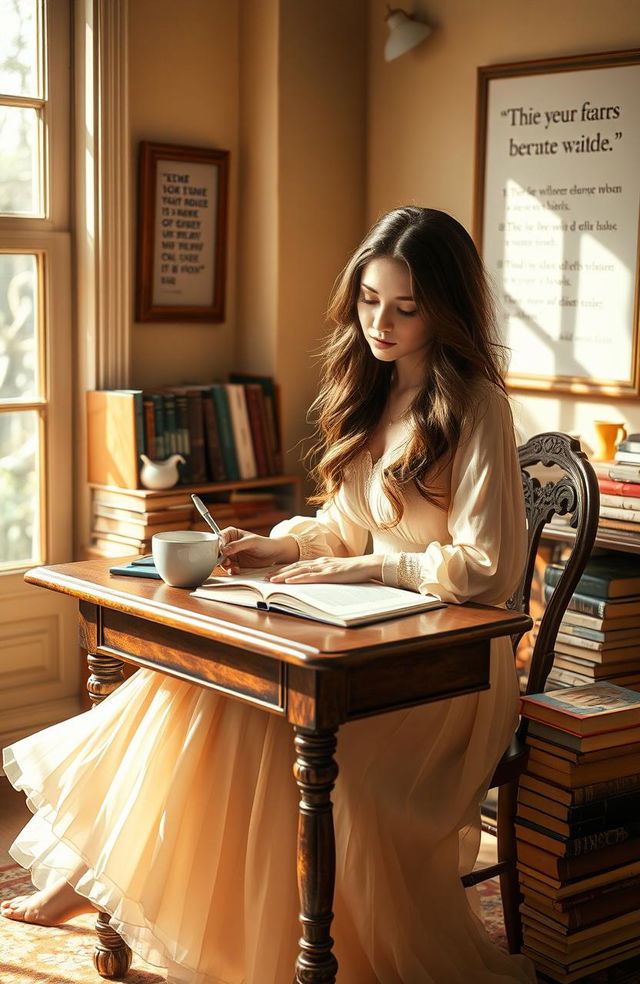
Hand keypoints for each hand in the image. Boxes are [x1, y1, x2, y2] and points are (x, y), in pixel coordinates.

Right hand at [219, 528, 298, 573]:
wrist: (274, 554)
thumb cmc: (264, 544)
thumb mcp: (251, 542)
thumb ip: (237, 545)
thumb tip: (224, 549)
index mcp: (231, 534)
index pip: (219, 538)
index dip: (218, 545)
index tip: (221, 552)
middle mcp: (229, 544)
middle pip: (218, 551)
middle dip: (220, 557)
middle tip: (226, 561)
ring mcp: (232, 554)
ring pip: (222, 560)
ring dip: (226, 565)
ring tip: (234, 567)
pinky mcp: (235, 563)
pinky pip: (228, 567)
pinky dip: (231, 570)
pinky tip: (237, 570)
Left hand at [267, 555, 383, 583]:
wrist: (368, 565)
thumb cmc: (354, 570)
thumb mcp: (337, 571)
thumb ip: (326, 574)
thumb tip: (317, 581)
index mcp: (321, 562)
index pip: (298, 564)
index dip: (284, 569)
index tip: (272, 573)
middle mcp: (319, 562)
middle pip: (294, 566)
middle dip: (278, 572)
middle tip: (264, 578)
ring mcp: (324, 567)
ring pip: (299, 571)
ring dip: (284, 576)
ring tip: (271, 581)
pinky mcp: (329, 574)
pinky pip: (311, 576)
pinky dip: (298, 578)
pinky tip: (289, 581)